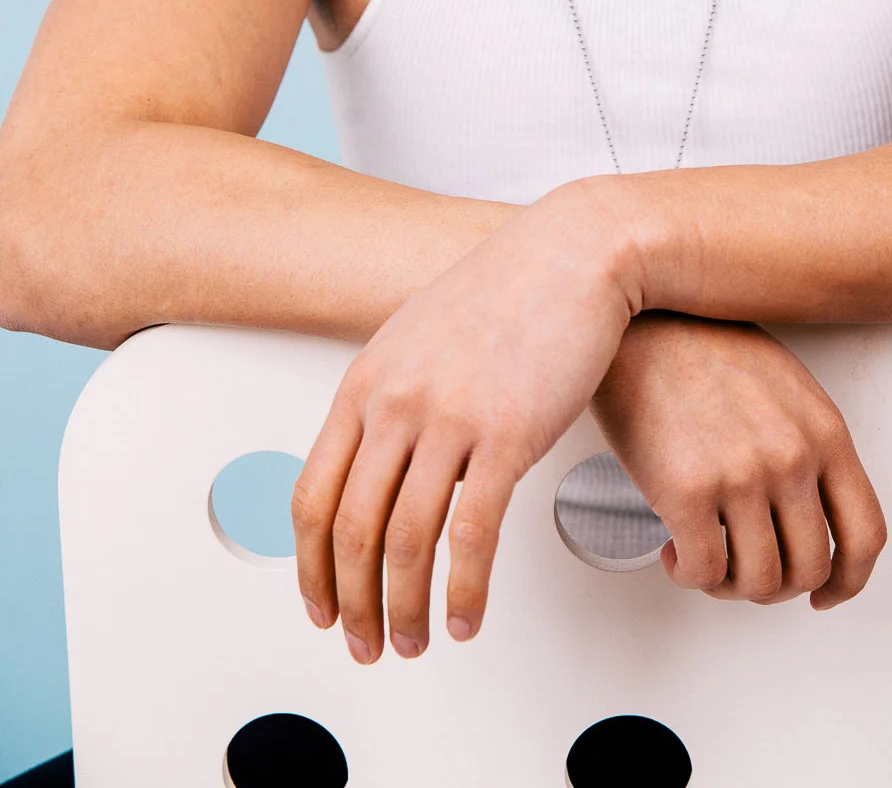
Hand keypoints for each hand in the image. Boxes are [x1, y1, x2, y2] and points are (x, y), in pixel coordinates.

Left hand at [291, 189, 633, 663]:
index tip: (322, 606)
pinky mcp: (507, 434)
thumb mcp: (418, 336)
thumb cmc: (509, 290)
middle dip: (352, 603)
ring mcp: (449, 419)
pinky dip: (464, 590)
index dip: (311, 567)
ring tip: (414, 641)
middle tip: (365, 644)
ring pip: (405, 541)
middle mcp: (397, 402)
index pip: (312, 496)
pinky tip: (466, 616)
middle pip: (351, 530)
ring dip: (405, 609)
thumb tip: (374, 468)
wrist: (574, 252)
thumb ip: (387, 397)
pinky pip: (473, 534)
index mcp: (366, 382)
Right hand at [591, 314, 884, 609]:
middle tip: (746, 571)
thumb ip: (807, 446)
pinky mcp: (686, 490)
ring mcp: (741, 475)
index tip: (827, 592)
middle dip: (777, 584)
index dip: (849, 580)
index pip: (866, 534)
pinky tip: (675, 549)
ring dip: (730, 584)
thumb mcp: (784, 385)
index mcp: (824, 431)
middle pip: (810, 568)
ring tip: (708, 557)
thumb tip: (808, 512)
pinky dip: (690, 574)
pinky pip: (703, 571)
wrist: (639, 314)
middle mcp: (792, 457)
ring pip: (758, 581)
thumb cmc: (700, 342)